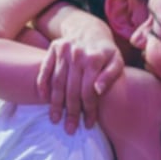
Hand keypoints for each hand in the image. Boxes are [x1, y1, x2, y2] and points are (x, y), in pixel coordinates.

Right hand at [35, 13, 123, 132]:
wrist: (90, 30)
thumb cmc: (106, 53)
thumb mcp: (117, 62)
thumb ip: (110, 76)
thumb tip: (98, 90)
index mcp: (94, 59)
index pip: (89, 92)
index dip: (89, 110)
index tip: (88, 125)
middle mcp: (77, 54)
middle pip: (72, 90)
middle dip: (71, 112)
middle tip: (69, 129)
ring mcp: (63, 50)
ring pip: (57, 83)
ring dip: (55, 104)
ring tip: (55, 119)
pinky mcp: (53, 48)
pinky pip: (45, 69)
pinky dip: (43, 85)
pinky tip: (44, 99)